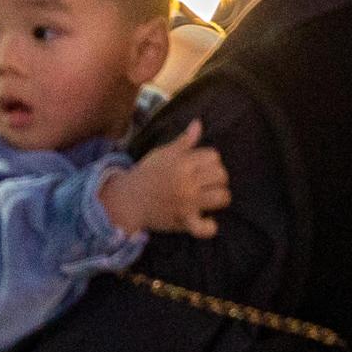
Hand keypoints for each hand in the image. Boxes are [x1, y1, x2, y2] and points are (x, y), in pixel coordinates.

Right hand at [106, 124, 229, 238]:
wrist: (129, 199)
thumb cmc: (148, 174)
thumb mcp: (163, 154)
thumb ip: (184, 141)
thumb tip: (198, 123)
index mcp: (182, 162)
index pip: (214, 156)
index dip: (210, 160)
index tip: (201, 167)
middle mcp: (187, 181)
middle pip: (222, 175)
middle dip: (217, 178)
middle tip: (206, 182)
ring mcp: (187, 202)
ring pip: (222, 197)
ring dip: (219, 197)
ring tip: (209, 198)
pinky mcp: (184, 220)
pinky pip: (204, 228)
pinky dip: (209, 227)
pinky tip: (207, 220)